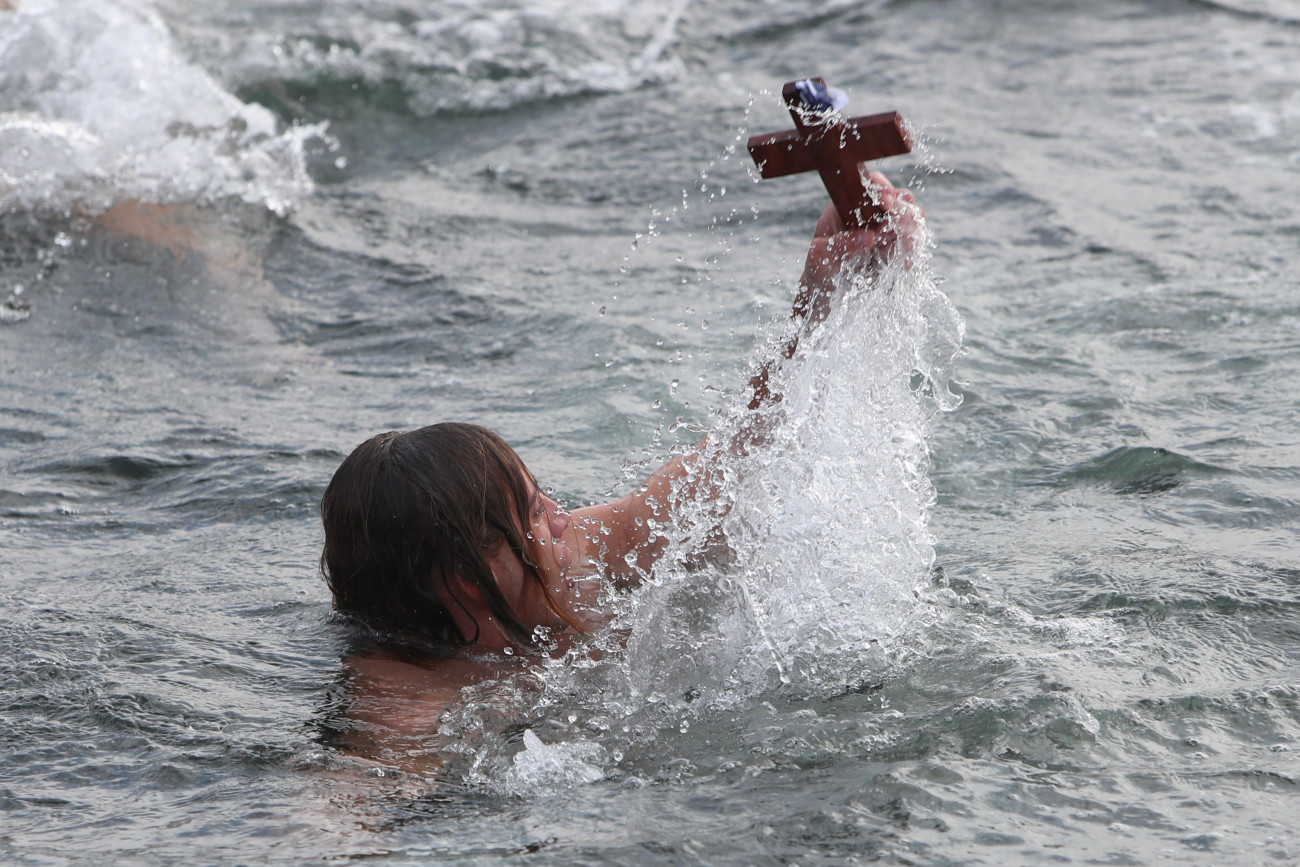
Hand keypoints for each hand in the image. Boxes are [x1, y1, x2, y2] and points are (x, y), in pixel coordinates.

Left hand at [795, 172, 923, 320]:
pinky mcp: (897, 247)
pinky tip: (905, 263)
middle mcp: (872, 214)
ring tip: (899, 250)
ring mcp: (888, 230)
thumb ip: (841, 245)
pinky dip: (912, 250)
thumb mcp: (821, 256)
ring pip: (912, 219)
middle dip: (901, 212)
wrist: (827, 291)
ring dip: (910, 232)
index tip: (885, 202)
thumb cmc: (820, 267)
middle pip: (899, 200)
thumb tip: (869, 238)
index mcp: (850, 206)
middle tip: (894, 230)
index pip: (871, 186)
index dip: (882, 189)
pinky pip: (914, 242)